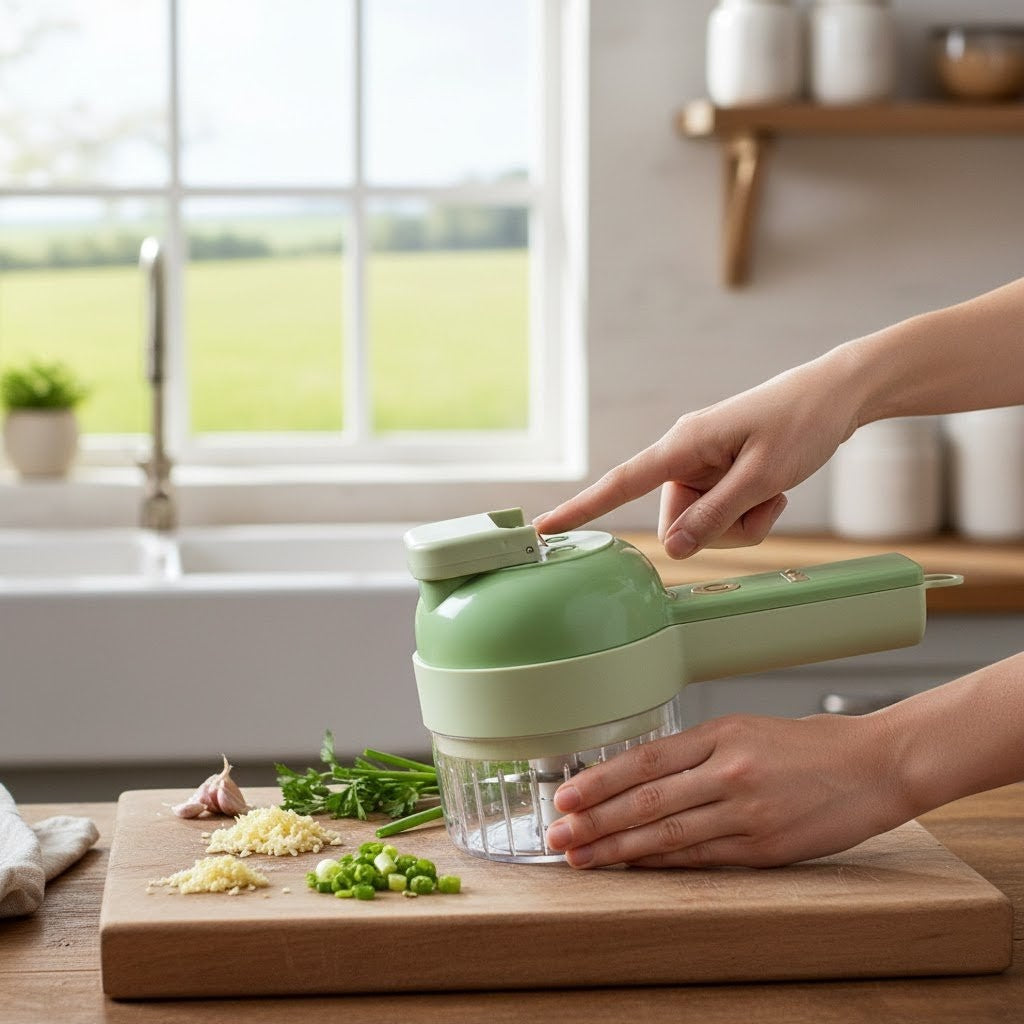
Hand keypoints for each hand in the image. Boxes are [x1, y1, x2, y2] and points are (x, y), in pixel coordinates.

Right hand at [535, 356, 863, 557]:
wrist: (837, 395)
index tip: (545, 528)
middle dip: (720, 526)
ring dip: (741, 520)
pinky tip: (773, 488)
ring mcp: (703, 463)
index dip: (581, 509)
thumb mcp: (761, 478)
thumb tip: (671, 549)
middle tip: (763, 500)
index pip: (620, 484)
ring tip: (772, 490)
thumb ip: (714, 516)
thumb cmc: (802, 424)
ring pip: (703, 521)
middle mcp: (686, 454)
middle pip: (679, 519)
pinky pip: (721, 511)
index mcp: (684, 445)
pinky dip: (749, 511)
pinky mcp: (720, 470)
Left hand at [544, 712, 912, 868]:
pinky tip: (633, 869)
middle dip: (596, 821)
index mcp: (721, 734)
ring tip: (582, 859)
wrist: (875, 766)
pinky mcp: (764, 848)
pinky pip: (702, 858)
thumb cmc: (810, 745)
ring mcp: (747, 812)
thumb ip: (699, 751)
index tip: (566, 797)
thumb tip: (644, 773)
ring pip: (668, 835)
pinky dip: (662, 865)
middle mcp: (728, 772)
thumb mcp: (748, 729)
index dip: (600, 781)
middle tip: (557, 837)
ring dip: (618, 850)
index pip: (645, 760)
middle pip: (647, 800)